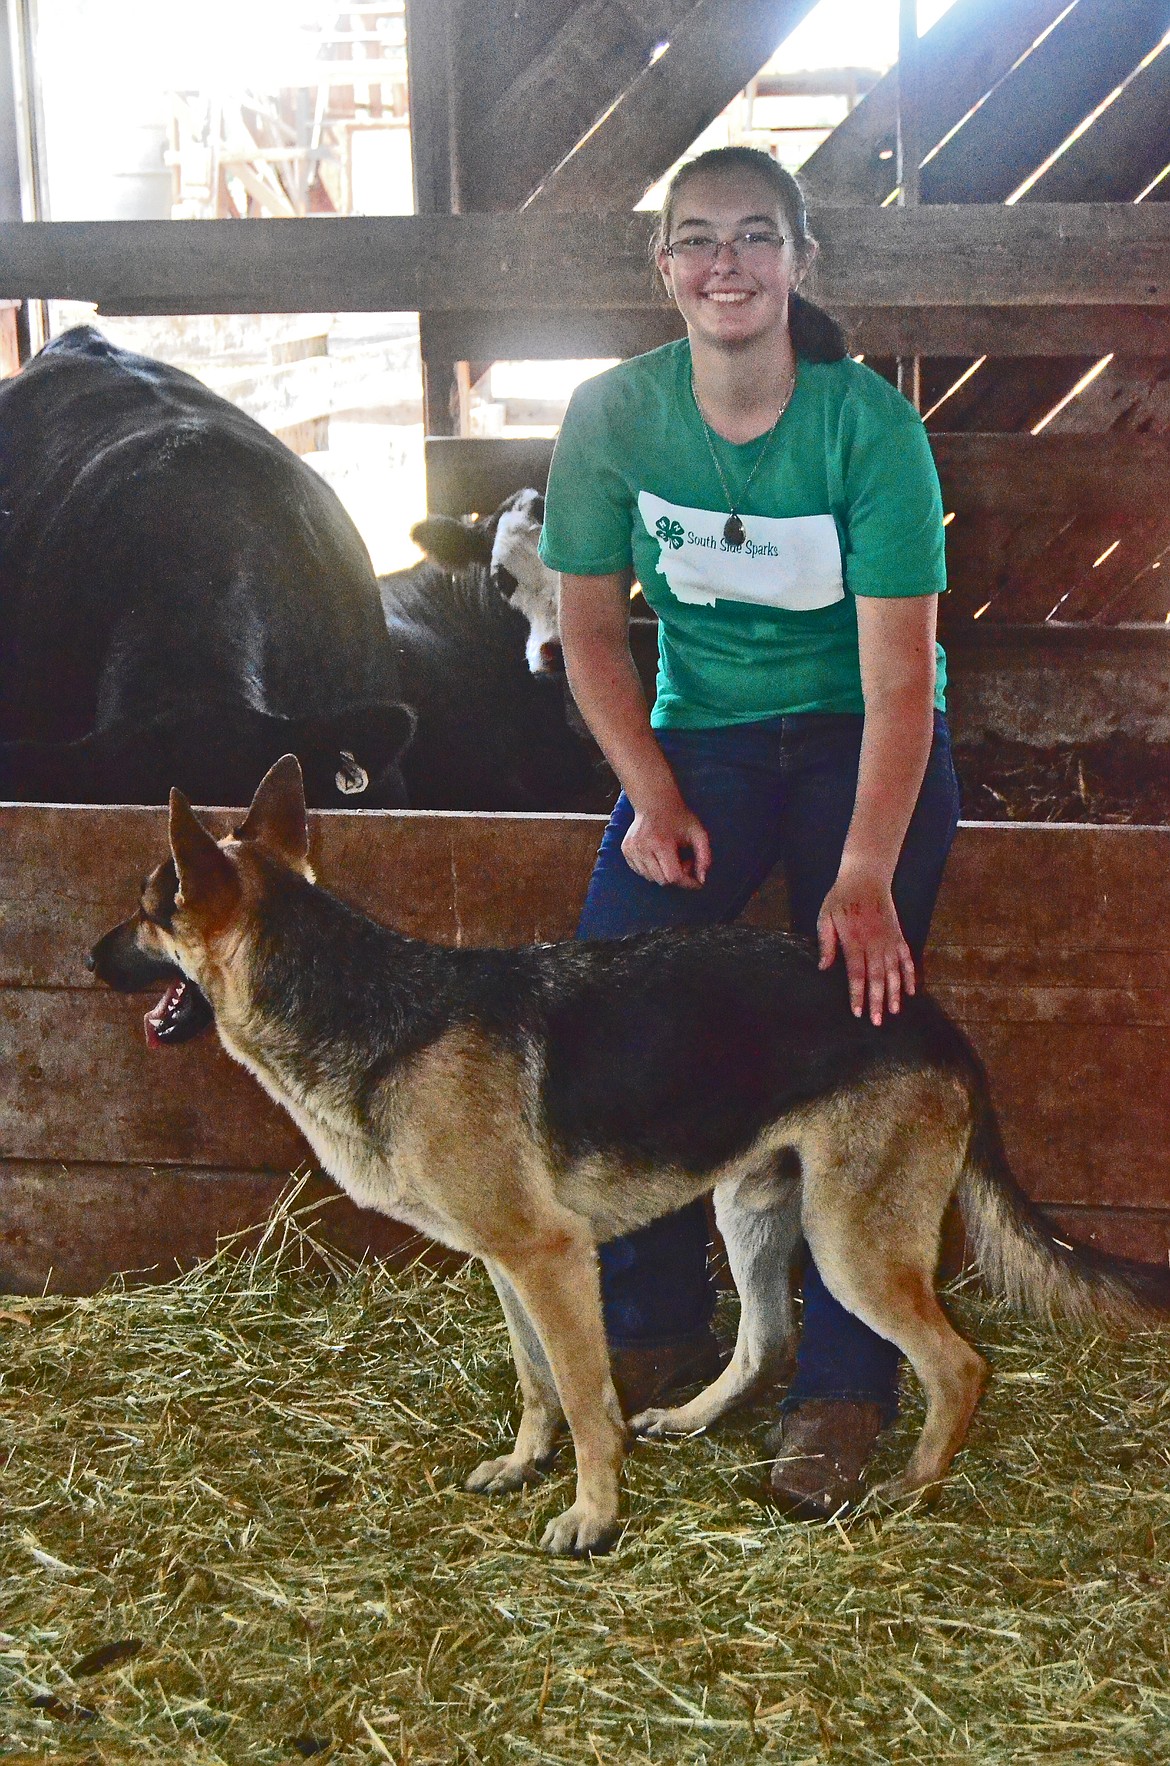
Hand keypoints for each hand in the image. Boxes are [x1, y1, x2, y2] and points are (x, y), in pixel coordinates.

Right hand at [621, 797, 711, 888]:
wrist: (654, 802)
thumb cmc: (678, 817)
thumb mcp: (698, 833)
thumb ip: (704, 856)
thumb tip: (702, 880)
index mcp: (661, 843)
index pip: (673, 876)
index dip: (687, 883)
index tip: (697, 883)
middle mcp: (642, 848)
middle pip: (662, 880)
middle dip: (677, 877)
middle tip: (684, 861)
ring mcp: (631, 850)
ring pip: (651, 879)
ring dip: (664, 874)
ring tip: (671, 857)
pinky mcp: (626, 851)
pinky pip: (641, 872)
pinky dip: (652, 871)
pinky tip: (659, 856)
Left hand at [817, 866, 915, 1024]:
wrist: (866, 877)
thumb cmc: (841, 898)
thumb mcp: (825, 917)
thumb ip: (826, 943)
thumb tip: (823, 967)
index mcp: (854, 940)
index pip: (856, 973)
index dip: (858, 993)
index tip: (857, 1011)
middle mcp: (874, 942)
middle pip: (877, 977)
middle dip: (877, 1000)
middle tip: (876, 1021)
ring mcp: (889, 939)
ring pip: (894, 971)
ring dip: (894, 993)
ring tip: (893, 1012)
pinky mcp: (898, 935)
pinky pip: (907, 958)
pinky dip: (910, 975)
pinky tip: (911, 991)